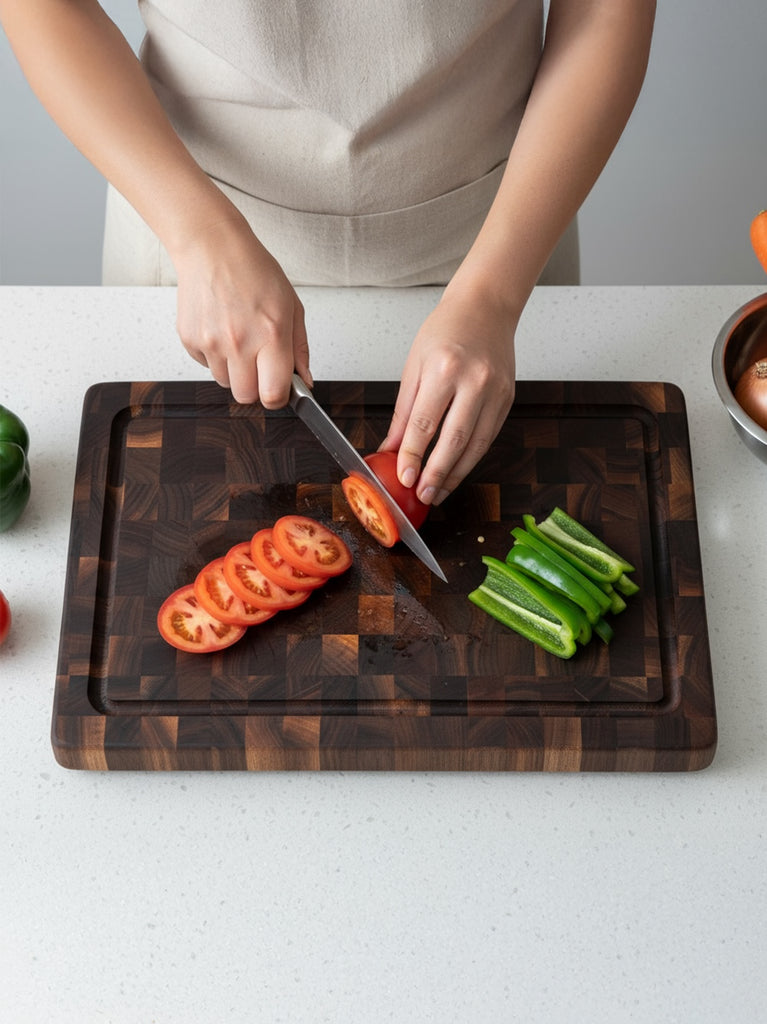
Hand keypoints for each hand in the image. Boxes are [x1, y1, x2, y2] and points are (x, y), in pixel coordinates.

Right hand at [173, 213, 310, 406]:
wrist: (212, 247)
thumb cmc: (254, 271)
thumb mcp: (291, 306)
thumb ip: (299, 349)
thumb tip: (305, 380)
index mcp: (271, 335)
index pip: (273, 394)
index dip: (278, 397)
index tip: (279, 389)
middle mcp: (239, 342)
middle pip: (246, 397)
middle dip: (255, 387)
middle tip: (259, 364)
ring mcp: (211, 342)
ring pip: (225, 383)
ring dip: (234, 371)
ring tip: (239, 339)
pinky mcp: (190, 340)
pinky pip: (206, 366)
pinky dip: (215, 356)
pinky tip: (221, 329)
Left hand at [380, 283, 515, 504]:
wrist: (485, 307)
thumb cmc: (446, 330)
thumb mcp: (414, 365)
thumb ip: (404, 411)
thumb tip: (392, 447)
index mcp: (444, 368)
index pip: (425, 424)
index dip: (413, 456)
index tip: (404, 477)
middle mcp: (474, 380)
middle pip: (454, 440)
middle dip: (436, 474)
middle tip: (423, 495)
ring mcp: (496, 391)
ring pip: (476, 445)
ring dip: (456, 474)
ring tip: (439, 492)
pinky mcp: (508, 399)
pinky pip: (488, 436)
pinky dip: (472, 458)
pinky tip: (457, 470)